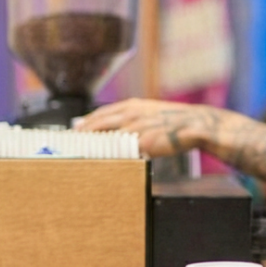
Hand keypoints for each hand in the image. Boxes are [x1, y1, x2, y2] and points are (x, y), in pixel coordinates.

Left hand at [76, 98, 211, 156]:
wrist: (195, 124)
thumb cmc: (175, 122)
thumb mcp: (151, 113)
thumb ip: (134, 118)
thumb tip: (121, 130)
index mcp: (131, 105)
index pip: (101, 113)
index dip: (86, 122)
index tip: (76, 129)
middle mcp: (130, 113)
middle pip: (97, 123)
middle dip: (82, 132)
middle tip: (70, 142)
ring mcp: (135, 127)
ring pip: (105, 135)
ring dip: (91, 143)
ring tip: (78, 152)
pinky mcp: (142, 141)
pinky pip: (120, 148)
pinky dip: (107, 153)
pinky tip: (99, 160)